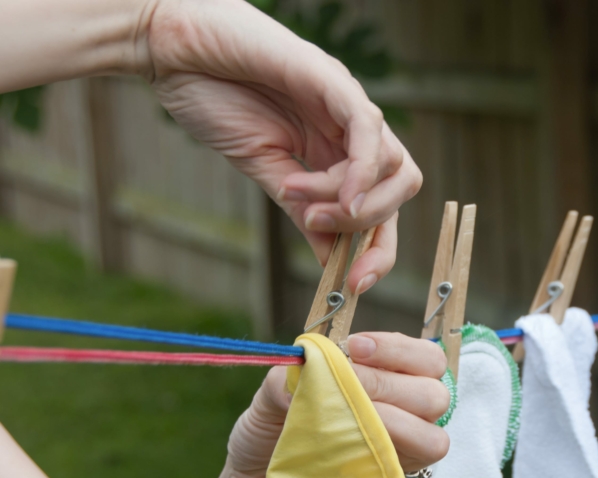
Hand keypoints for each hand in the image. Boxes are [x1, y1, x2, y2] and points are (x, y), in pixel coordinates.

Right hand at [138, 0, 421, 292]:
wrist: (173, 49)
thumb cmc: (213, 99)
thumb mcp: (266, 171)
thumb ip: (305, 212)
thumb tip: (333, 262)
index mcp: (337, 150)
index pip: (382, 206)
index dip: (377, 250)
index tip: (351, 285)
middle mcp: (352, 129)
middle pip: (403, 187)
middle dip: (376, 232)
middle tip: (327, 243)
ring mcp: (347, 103)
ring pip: (393, 166)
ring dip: (353, 203)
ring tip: (300, 202)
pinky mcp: (332, 80)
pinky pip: (368, 131)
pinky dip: (358, 172)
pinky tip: (333, 195)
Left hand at [223, 333, 449, 477]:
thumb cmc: (267, 435)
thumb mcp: (270, 395)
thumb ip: (289, 376)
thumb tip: (314, 368)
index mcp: (383, 381)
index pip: (422, 358)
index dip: (396, 348)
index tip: (355, 347)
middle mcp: (401, 416)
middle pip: (435, 392)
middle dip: (389, 381)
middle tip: (349, 381)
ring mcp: (399, 454)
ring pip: (434, 434)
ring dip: (395, 418)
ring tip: (351, 416)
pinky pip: (415, 469)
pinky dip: (388, 450)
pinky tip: (354, 446)